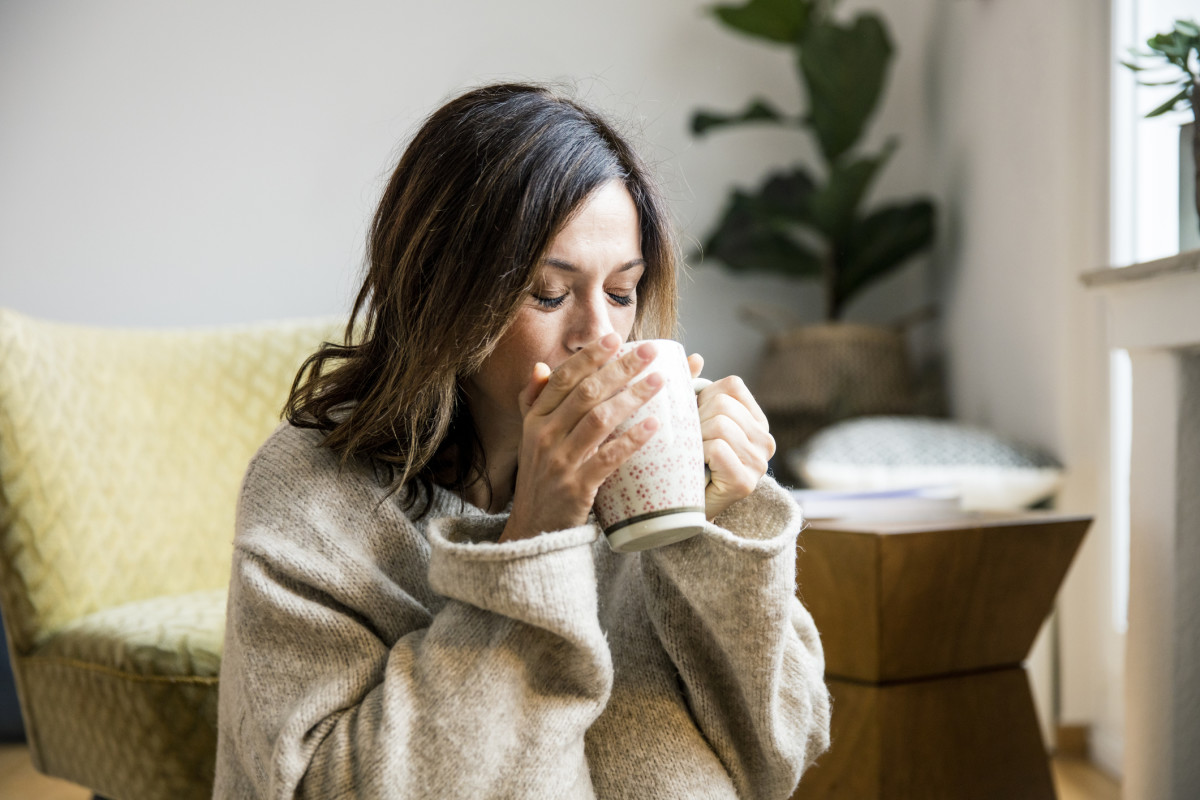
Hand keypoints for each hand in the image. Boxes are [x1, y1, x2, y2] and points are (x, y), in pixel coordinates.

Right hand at [500, 334, 663, 541]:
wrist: (532, 530)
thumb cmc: (540, 479)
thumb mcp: (530, 438)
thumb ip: (534, 401)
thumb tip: (541, 365)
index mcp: (535, 420)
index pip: (563, 378)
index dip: (589, 356)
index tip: (615, 338)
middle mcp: (544, 436)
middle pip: (585, 393)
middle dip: (620, 368)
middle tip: (650, 352)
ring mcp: (559, 462)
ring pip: (599, 420)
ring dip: (631, 397)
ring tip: (659, 381)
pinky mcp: (576, 488)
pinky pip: (608, 458)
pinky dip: (632, 440)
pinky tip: (654, 425)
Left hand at [687, 354, 775, 519]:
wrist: (682, 510)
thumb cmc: (686, 460)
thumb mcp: (692, 419)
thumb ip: (694, 388)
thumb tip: (695, 358)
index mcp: (756, 421)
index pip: (732, 386)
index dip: (705, 397)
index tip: (696, 418)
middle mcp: (765, 441)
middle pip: (723, 405)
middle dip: (697, 419)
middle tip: (692, 442)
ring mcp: (759, 463)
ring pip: (719, 425)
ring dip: (696, 439)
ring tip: (694, 456)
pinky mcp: (745, 482)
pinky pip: (717, 448)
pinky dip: (699, 455)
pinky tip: (697, 467)